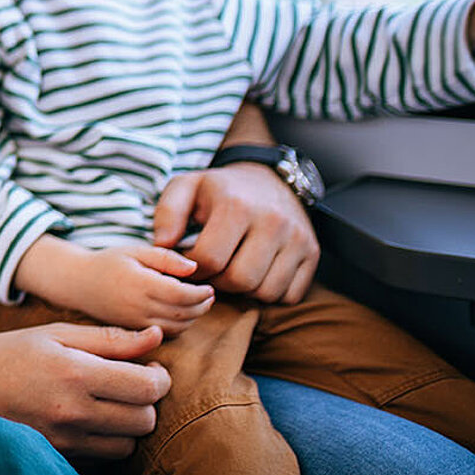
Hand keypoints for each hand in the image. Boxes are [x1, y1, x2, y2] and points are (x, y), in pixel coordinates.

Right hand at [0, 322, 170, 459]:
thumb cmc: (9, 353)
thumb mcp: (56, 334)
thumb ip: (110, 338)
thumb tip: (156, 337)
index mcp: (75, 373)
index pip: (147, 387)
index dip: (158, 377)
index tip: (149, 367)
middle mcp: (72, 411)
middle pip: (144, 419)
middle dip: (146, 401)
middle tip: (130, 383)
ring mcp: (65, 439)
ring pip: (128, 444)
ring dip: (128, 424)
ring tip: (110, 402)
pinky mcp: (58, 455)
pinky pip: (103, 455)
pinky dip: (107, 439)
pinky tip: (91, 418)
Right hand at [24, 240, 213, 334]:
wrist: (78, 283)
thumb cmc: (109, 262)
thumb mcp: (135, 251)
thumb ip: (165, 258)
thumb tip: (194, 269)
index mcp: (139, 283)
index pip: (181, 294)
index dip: (200, 293)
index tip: (209, 287)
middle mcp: (137, 306)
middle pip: (182, 313)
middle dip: (202, 306)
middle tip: (209, 295)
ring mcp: (134, 323)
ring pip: (176, 328)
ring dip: (193, 318)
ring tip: (197, 303)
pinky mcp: (133, 332)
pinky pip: (165, 335)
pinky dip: (179, 326)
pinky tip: (180, 313)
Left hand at [153, 163, 317, 303]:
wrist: (267, 178)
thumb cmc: (221, 189)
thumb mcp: (187, 187)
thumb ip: (167, 214)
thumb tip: (162, 246)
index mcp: (237, 206)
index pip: (210, 260)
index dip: (193, 269)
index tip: (190, 261)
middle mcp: (273, 222)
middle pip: (240, 280)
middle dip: (219, 282)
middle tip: (212, 270)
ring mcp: (298, 239)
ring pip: (266, 292)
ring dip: (245, 290)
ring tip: (233, 269)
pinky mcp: (313, 253)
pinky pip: (289, 295)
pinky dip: (270, 292)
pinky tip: (257, 272)